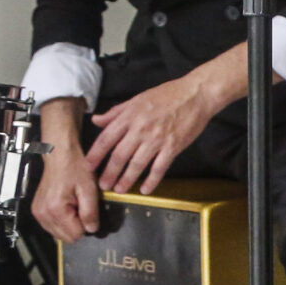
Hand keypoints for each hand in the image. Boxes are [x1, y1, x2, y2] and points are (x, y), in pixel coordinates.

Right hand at [29, 100, 99, 243]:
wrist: (60, 155)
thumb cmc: (74, 167)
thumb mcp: (89, 189)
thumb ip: (91, 212)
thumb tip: (92, 229)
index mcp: (56, 209)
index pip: (76, 234)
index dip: (86, 224)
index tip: (87, 210)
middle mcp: (43, 213)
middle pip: (66, 237)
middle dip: (77, 225)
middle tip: (80, 206)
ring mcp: (38, 213)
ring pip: (58, 234)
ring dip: (69, 223)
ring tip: (73, 204)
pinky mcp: (37, 211)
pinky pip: (52, 226)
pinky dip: (61, 220)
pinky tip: (66, 206)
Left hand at [86, 70, 226, 195]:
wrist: (196, 94)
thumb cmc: (168, 94)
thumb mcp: (138, 98)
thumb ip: (116, 112)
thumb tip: (97, 120)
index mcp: (130, 116)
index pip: (107, 138)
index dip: (96, 154)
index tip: (88, 166)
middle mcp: (141, 128)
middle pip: (119, 155)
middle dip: (109, 173)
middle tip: (102, 185)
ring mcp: (157, 139)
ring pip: (137, 164)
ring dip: (126, 180)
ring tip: (119, 190)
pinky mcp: (173, 146)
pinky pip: (159, 167)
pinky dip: (152, 180)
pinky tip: (146, 189)